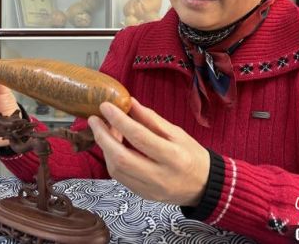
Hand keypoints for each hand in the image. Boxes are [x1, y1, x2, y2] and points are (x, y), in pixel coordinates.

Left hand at [87, 98, 209, 206]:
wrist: (204, 186)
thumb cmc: (192, 155)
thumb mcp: (177, 133)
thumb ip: (151, 119)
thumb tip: (129, 103)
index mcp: (172, 156)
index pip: (139, 136)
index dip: (119, 120)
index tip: (106, 106)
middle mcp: (159, 176)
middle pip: (121, 157)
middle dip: (103, 137)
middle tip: (94, 119)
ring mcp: (149, 189)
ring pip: (116, 169)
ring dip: (105, 148)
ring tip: (105, 130)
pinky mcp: (142, 195)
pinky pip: (120, 177)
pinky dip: (112, 159)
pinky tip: (112, 146)